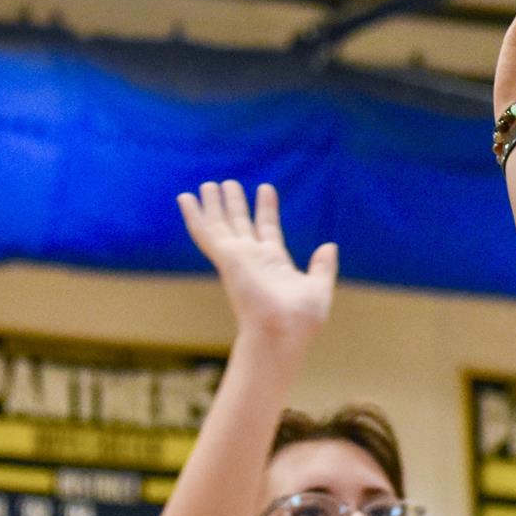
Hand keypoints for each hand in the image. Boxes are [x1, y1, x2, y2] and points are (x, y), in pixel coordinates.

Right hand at [177, 180, 336, 345]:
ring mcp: (237, 258)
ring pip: (220, 224)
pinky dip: (194, 214)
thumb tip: (329, 246)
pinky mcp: (225, 259)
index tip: (266, 188)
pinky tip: (185, 198)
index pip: (267, 228)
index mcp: (274, 263)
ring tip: (209, 184)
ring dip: (214, 204)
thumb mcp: (318, 288)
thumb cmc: (301, 321)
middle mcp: (253, 259)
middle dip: (235, 204)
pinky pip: (205, 232)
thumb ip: (322, 267)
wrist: (282, 333)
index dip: (266, 208)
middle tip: (229, 182)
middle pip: (240, 224)